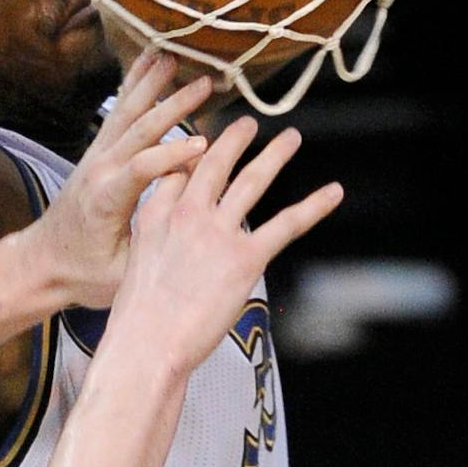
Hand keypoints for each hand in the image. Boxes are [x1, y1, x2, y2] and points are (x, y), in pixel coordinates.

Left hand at [33, 49, 215, 309]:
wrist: (42, 262)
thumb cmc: (83, 274)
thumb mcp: (119, 274)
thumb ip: (151, 246)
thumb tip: (189, 222)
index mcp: (106, 200)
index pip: (142, 168)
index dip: (173, 155)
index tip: (207, 146)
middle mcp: (99, 170)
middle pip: (138, 129)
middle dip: (174, 105)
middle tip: (206, 83)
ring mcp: (96, 156)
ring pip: (127, 111)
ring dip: (153, 83)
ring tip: (177, 54)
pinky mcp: (97, 151)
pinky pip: (119, 111)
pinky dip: (136, 83)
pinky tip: (152, 59)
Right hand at [113, 111, 339, 376]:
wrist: (147, 343)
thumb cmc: (138, 316)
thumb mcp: (134, 263)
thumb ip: (155, 235)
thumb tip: (170, 228)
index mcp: (156, 215)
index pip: (178, 171)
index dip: (193, 153)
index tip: (204, 142)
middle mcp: (187, 214)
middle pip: (215, 163)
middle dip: (233, 139)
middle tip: (247, 123)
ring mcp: (218, 233)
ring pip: (252, 181)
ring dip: (274, 155)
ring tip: (290, 138)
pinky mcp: (245, 259)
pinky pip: (286, 224)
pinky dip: (313, 206)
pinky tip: (333, 193)